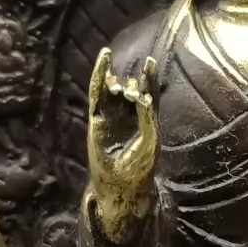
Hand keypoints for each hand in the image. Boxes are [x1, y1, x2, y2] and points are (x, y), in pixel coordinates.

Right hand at [87, 51, 157, 243]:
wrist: (121, 185)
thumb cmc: (140, 167)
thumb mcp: (150, 141)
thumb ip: (148, 118)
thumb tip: (143, 96)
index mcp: (145, 121)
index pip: (148, 94)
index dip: (149, 78)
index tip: (150, 61)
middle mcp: (128, 117)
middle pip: (130, 92)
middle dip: (131, 87)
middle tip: (131, 91)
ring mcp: (112, 117)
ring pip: (112, 91)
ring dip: (115, 83)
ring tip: (117, 83)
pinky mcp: (97, 119)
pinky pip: (97, 95)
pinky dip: (98, 77)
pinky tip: (103, 63)